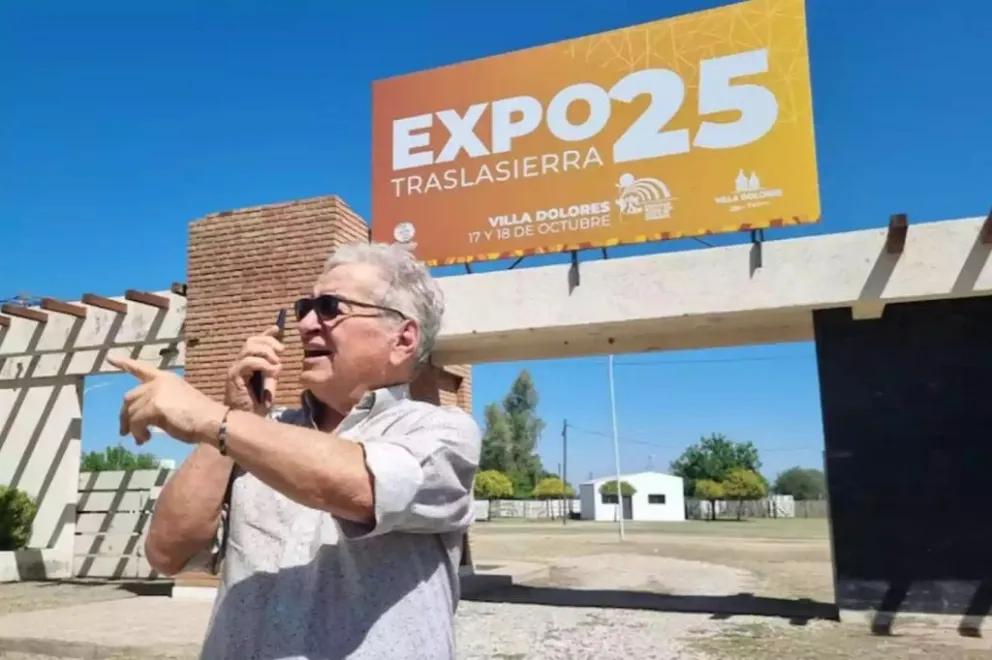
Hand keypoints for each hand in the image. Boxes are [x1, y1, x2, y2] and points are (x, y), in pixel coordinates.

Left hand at [109, 356, 226, 445]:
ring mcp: (155, 392)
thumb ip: (160, 404)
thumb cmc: (200, 416)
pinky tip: (145, 439)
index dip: (125, 364)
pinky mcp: (154, 406)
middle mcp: (159, 382)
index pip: (141, 369)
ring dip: (133, 428)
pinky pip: (136, 422)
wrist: (211, 421)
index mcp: (166, 378)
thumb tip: (144, 420)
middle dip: (125, 415)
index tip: (110, 359)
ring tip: (141, 440)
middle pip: (130, 397)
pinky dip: (138, 432)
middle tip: (125, 432)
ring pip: (131, 412)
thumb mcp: (177, 404)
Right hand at [225, 325, 284, 414]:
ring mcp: (236, 368)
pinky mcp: (234, 376)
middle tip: (281, 351)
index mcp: (249, 363)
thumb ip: (273, 371)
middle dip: (268, 341)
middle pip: (251, 341)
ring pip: (249, 348)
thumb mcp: (269, 384)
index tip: (277, 328)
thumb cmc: (256, 404)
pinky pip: (247, 362)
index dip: (266, 334)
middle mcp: (240, 363)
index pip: (255, 342)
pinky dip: (262, 363)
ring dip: (266, 351)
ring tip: (276, 362)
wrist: (245, 419)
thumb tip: (279, 361)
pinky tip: (272, 371)